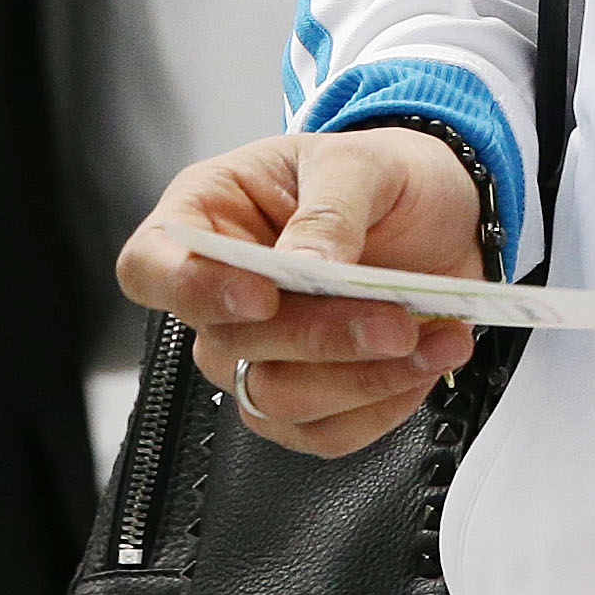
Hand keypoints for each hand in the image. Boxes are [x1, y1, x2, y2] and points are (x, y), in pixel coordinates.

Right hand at [119, 130, 484, 455]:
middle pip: (226, 345)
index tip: (262, 295)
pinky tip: (423, 365)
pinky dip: (380, 407)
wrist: (444, 210)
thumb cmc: (385, 174)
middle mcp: (222, 291)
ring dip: (358, 380)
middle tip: (393, 321)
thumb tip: (306, 264)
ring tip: (428, 342)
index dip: (192, 290)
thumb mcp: (363, 162)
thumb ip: (330, 210)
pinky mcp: (308, 393)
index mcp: (208, 214)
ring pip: (273, 400)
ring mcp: (260, 349)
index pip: (150, 266)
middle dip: (317, 339)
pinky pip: (323, 432)